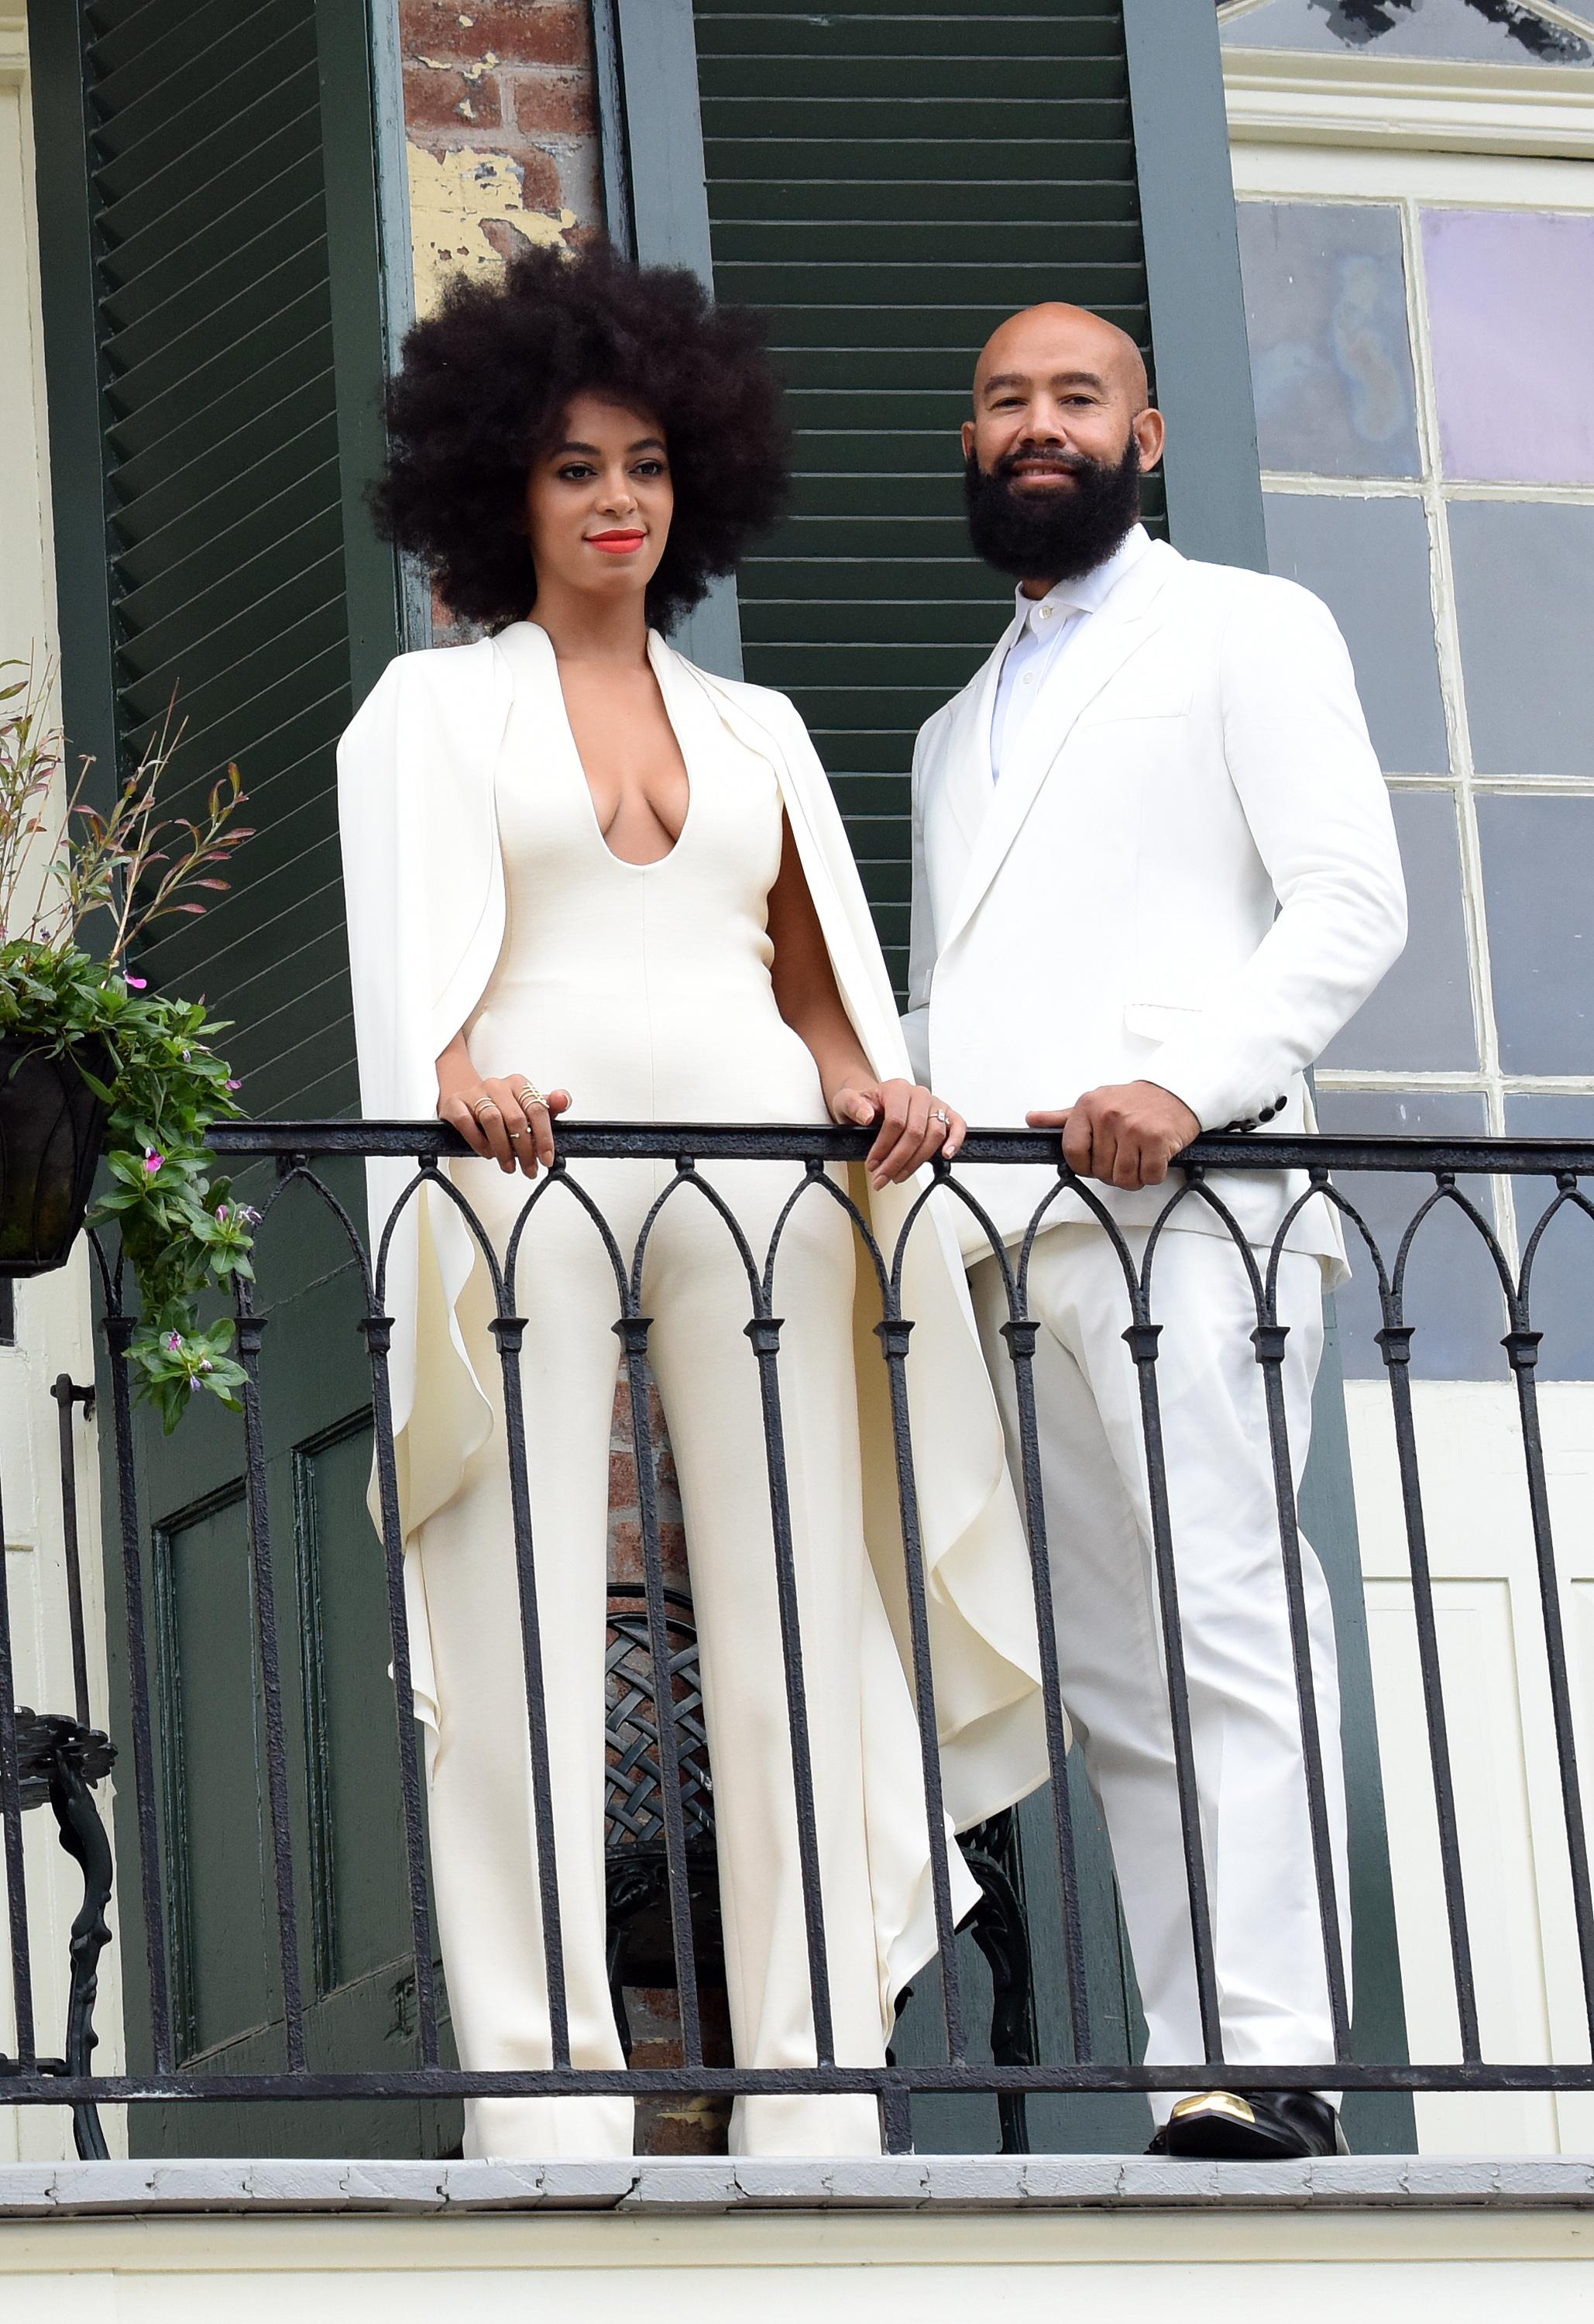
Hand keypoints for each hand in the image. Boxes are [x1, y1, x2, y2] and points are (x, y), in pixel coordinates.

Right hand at [438, 1069, 571, 1176]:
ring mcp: (475, 1093)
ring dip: (503, 1149)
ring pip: (492, 1120)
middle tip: (529, 1170)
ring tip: (509, 1166)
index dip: (544, 1137)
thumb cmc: (501, 1107)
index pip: (537, 1109)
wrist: (464, 1098)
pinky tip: (488, 1154)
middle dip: (525, 1150)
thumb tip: (563, 1100)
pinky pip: (467, 1123)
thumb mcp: (527, 1107)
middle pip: (516, 1119)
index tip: (546, 1159)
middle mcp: (498, 1085)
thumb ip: (549, 1107)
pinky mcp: (455, 1104)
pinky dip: (479, 1142)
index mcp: (519, 1084)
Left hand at [829, 1076, 965, 1186]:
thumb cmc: (864, 1104)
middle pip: (915, 1133)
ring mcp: (934, 1104)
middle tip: (883, 1177)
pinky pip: (958, 1125)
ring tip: (899, 1175)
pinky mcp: (946, 1114)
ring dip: (917, 1161)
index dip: (884, 1147)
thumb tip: (867, 1115)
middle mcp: (918, 1095)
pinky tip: (946, 1155)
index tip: (873, 1164)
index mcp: (897, 1089)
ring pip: (935, 1135)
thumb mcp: (846, 1102)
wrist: (873, 1101)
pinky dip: (955, 1140)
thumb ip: (853, 1105)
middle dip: (898, 1160)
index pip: (896, 1122)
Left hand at [1028, 1081, 1199, 1190]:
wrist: (1175, 1091)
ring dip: (1134, 1176)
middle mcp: (1108, 1116)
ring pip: (1123, 1178)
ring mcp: (1132, 1128)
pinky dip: (1153, 1174)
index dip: (1084, 1165)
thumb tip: (1032, 1120)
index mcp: (1087, 1107)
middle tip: (1126, 1153)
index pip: (1072, 1152)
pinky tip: (1154, 1157)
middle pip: (1100, 1171)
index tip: (1094, 1161)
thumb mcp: (1094, 1103)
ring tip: (1139, 1157)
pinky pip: (1149, 1177)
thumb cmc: (1134, 1101)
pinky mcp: (1156, 1139)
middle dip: (1113, 1170)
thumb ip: (1062, 1118)